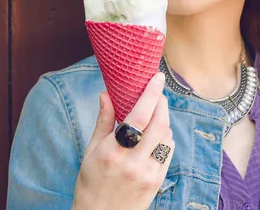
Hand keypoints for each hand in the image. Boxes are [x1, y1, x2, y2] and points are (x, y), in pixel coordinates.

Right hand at [72, 72, 173, 209]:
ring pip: (167, 136)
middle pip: (159, 124)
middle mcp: (133, 162)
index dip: (150, 94)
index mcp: (112, 151)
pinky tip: (155, 135)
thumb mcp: (90, 151)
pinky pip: (168, 151)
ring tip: (153, 113)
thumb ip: (103, 121)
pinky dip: (165, 137)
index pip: (138, 116)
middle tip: (158, 92)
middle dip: (162, 103)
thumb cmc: (90, 182)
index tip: (157, 78)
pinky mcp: (158, 181)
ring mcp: (148, 173)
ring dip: (163, 120)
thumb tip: (106, 94)